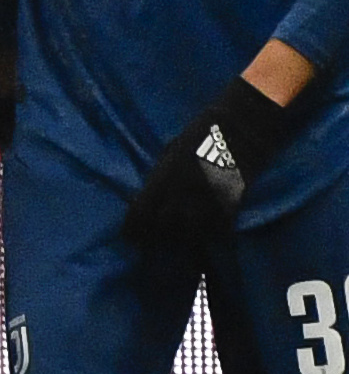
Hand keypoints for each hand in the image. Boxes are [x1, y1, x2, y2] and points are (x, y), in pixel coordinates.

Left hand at [127, 76, 299, 252]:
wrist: (243, 126)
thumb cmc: (202, 133)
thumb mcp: (171, 152)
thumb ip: (160, 176)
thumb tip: (150, 196)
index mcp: (163, 176)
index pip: (139, 212)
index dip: (133, 229)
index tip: (130, 238)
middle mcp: (182, 191)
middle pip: (162, 227)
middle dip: (155, 238)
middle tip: (154, 246)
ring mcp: (207, 199)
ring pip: (190, 234)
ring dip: (184, 241)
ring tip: (180, 245)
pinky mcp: (231, 203)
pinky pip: (219, 230)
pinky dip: (213, 236)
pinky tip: (210, 237)